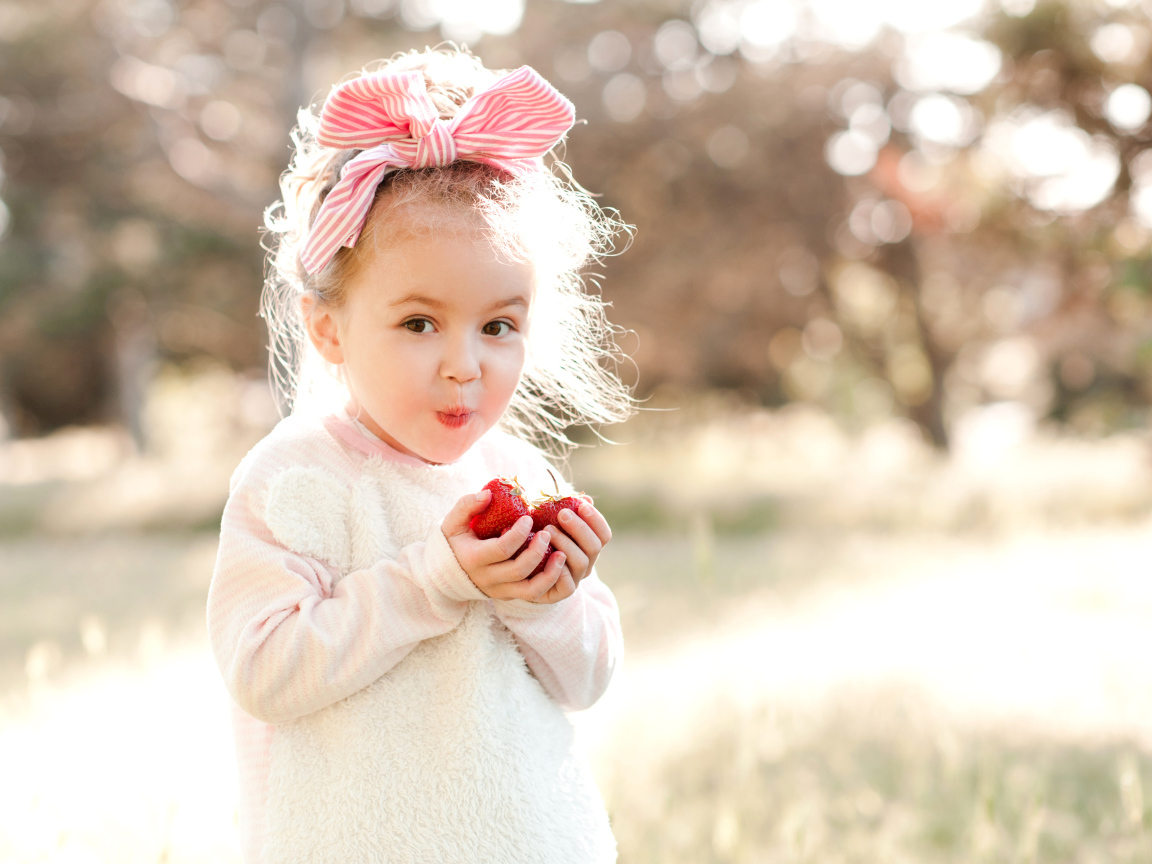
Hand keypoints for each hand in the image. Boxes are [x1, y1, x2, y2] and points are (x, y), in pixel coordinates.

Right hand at [442, 490, 571, 603]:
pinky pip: (533, 595)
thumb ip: (466, 505)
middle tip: (548, 533)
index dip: (519, 534)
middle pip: (519, 570)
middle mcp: (487, 579)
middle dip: (537, 551)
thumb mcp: (453, 522)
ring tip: (561, 554)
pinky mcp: (509, 596)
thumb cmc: (454, 542)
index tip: (528, 518)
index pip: (502, 549)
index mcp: (474, 559)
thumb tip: (488, 494)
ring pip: (530, 590)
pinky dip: (549, 582)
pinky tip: (558, 565)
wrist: (445, 574)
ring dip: (550, 573)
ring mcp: (499, 591)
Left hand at [543, 496, 611, 590]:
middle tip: (562, 514)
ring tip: (547, 530)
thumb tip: (585, 497)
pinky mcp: (559, 593)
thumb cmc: (535, 539)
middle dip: (579, 528)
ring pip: (581, 563)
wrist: (516, 571)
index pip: (603, 534)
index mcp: (588, 546)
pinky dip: (559, 570)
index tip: (581, 505)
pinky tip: (549, 555)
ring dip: (566, 544)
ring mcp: (574, 578)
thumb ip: (565, 510)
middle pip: (594, 547)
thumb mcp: (548, 521)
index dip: (596, 519)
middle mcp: (586, 563)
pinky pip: (567, 586)